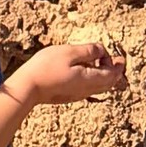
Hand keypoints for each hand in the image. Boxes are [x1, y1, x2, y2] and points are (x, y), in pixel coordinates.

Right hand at [12, 40, 127, 113]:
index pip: (111, 74)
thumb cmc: (46, 67)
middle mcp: (86, 90)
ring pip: (98, 87)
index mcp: (89, 79)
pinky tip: (84, 71)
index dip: (116, 64)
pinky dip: (93, 79)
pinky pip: (88, 88)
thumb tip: (102, 50)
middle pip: (108, 83)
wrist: (28, 87)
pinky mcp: (68, 95)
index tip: (117, 56)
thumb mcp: (69, 52)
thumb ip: (88, 51)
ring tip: (101, 64)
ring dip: (104, 75)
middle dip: (114, 71)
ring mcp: (77, 94)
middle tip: (118, 62)